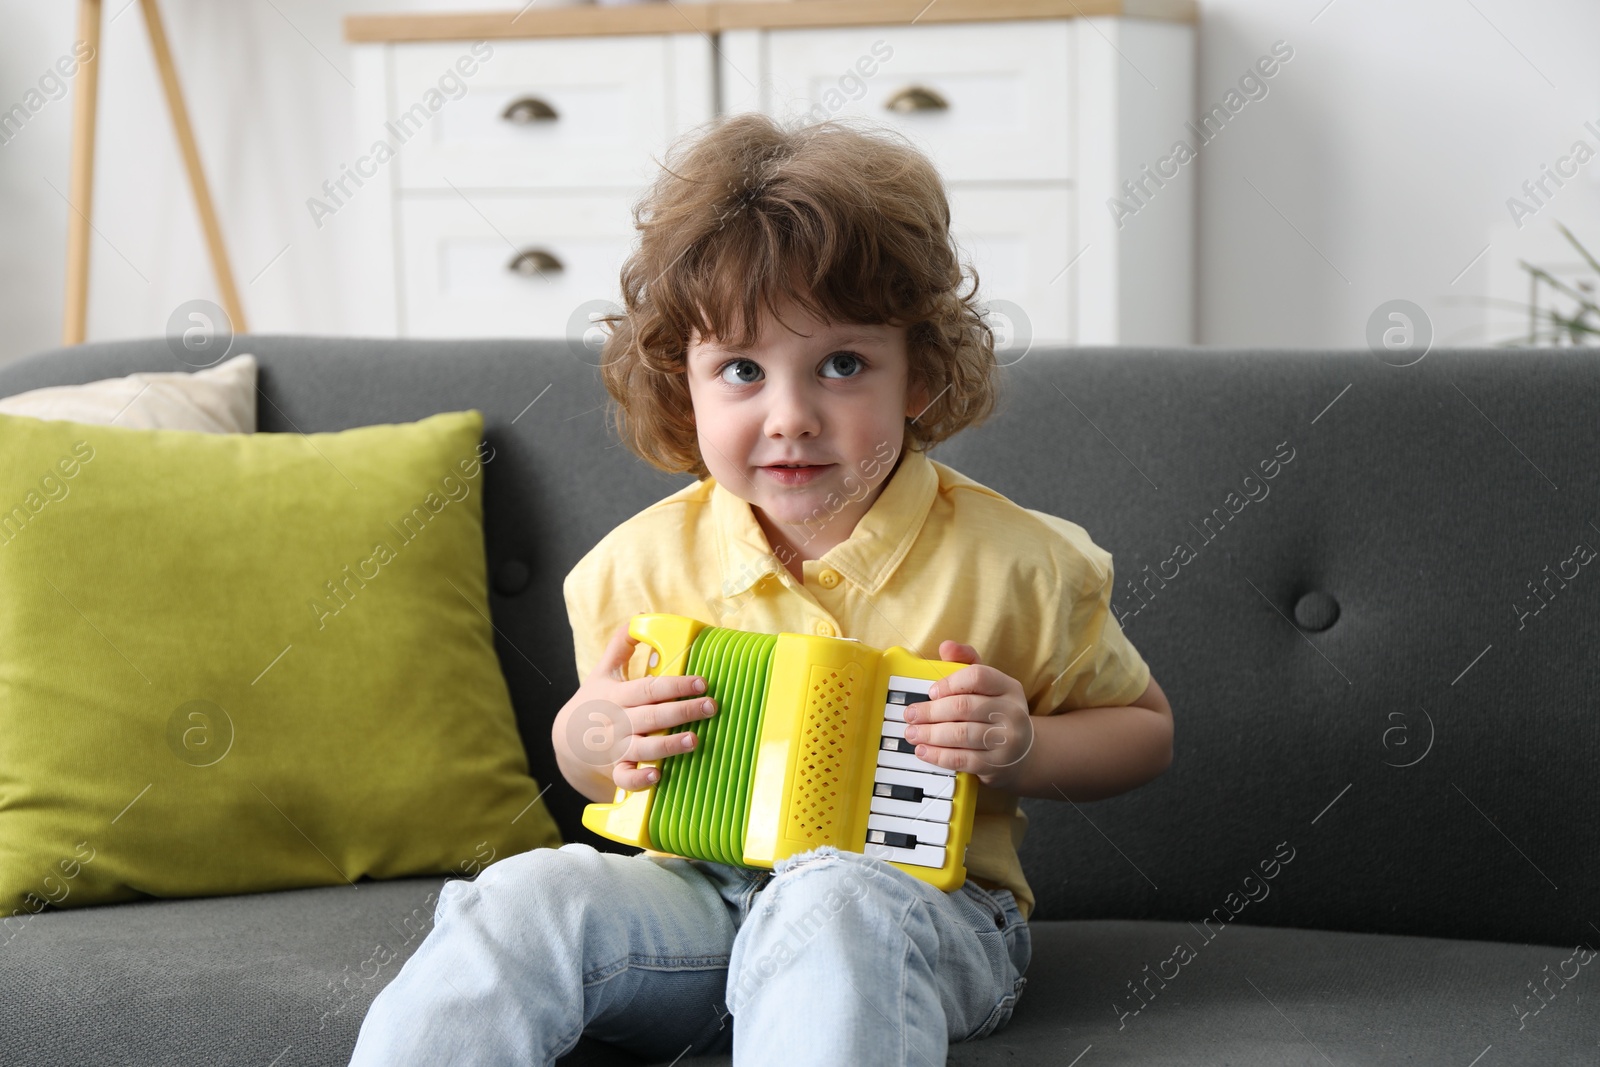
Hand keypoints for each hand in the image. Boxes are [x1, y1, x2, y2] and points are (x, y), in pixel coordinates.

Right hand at [557, 622, 717, 792]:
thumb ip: (621, 645)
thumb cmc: (593, 701)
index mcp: (617, 695)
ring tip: (694, 740)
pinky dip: (640, 779)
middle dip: (682, 711)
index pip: (648, 688)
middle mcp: (618, 722)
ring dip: (668, 746)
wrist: (567, 740)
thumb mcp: (603, 671)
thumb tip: (639, 618)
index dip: (675, 685)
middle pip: (651, 716)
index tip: (701, 682)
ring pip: (643, 748)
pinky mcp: (616, 770)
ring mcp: (616, 748)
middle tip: (710, 706)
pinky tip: (657, 776)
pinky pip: (627, 778)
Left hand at [902, 641, 1035, 790]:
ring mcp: (1006, 741)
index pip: (977, 676)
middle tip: (911, 715)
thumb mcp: (988, 685)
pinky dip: (938, 755)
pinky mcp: (996, 764)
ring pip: (961, 734)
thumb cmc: (996, 712)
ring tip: (912, 732)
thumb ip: (966, 662)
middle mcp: (1012, 712)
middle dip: (931, 711)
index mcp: (1008, 687)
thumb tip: (946, 646)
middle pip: (964, 707)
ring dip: (930, 734)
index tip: (931, 692)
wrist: (1023, 753)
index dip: (950, 683)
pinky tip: (923, 750)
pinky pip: (962, 759)